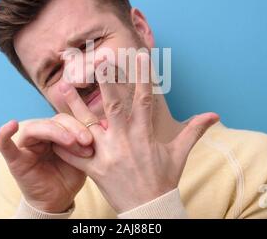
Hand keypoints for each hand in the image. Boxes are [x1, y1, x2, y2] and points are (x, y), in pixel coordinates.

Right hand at [0, 114, 93, 212]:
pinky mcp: (15, 159)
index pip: (67, 119)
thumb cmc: (69, 176)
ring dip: (56, 132)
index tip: (93, 139)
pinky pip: (4, 144)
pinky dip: (5, 134)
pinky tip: (11, 125)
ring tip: (71, 142)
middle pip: (54, 121)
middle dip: (72, 128)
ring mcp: (26, 145)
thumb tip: (101, 124)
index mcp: (56, 131)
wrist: (59, 199)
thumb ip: (86, 141)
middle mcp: (40, 135)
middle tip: (86, 141)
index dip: (80, 125)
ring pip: (37, 128)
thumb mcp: (82, 157)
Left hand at [53, 52, 219, 212]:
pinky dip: (63, 146)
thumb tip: (215, 115)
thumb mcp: (180, 154)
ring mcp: (109, 156)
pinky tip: (50, 131)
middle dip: (106, 83)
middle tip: (99, 60)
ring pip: (89, 127)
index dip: (143, 76)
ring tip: (63, 86)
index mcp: (144, 135)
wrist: (150, 210)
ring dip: (75, 106)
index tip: (140, 56)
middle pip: (114, 108)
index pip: (144, 100)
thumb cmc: (164, 179)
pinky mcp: (96, 171)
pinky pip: (76, 157)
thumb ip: (194, 131)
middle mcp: (125, 142)